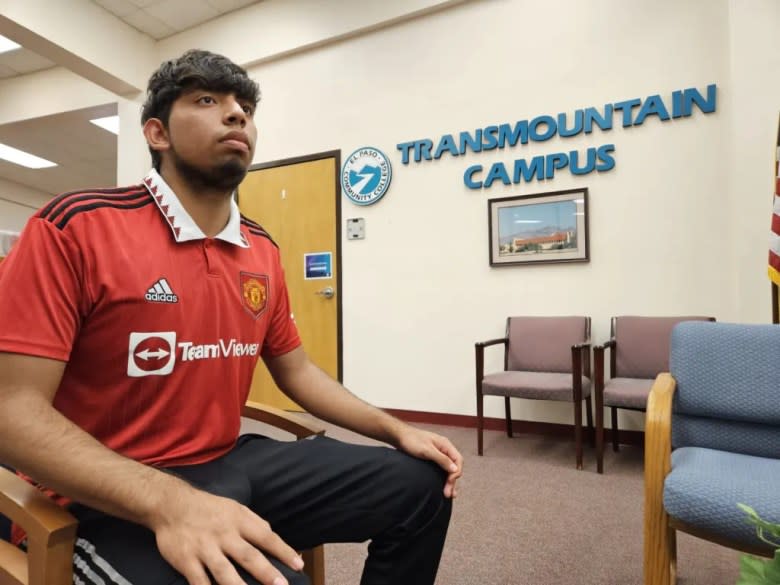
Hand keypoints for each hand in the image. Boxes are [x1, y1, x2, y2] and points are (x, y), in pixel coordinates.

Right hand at [151, 485, 303, 584]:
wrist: (172, 504)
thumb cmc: (209, 508)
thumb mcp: (235, 508)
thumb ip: (254, 523)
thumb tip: (272, 537)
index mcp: (239, 521)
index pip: (266, 537)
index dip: (283, 551)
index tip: (298, 564)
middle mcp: (224, 535)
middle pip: (248, 556)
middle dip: (266, 572)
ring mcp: (205, 549)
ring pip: (224, 572)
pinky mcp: (186, 561)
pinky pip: (199, 581)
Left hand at [395, 426, 462, 498]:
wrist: (400, 437)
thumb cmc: (412, 441)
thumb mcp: (427, 450)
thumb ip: (441, 459)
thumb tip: (455, 469)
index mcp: (446, 445)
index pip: (458, 460)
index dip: (456, 472)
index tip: (450, 482)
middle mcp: (444, 450)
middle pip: (454, 467)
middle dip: (452, 481)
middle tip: (448, 494)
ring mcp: (439, 455)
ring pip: (448, 469)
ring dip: (448, 482)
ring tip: (447, 495)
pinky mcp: (432, 459)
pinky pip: (441, 470)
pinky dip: (442, 478)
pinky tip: (441, 486)